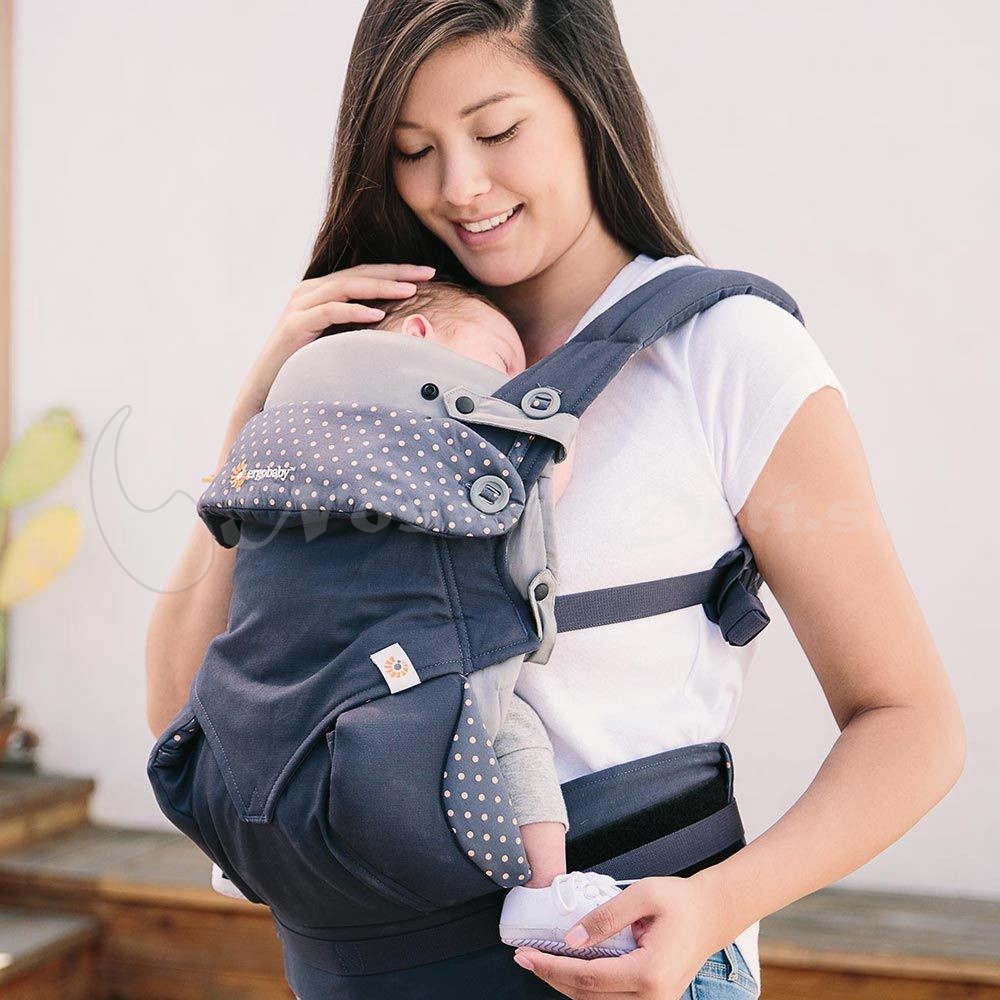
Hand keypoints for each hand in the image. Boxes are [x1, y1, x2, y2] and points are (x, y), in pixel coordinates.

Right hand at [233, 262, 435, 416]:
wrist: (269, 385)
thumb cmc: (307, 363)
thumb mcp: (338, 338)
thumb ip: (359, 325)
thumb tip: (398, 324)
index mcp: (322, 291)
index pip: (364, 273)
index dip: (396, 271)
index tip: (427, 272)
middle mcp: (310, 291)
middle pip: (359, 274)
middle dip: (396, 272)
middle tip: (427, 273)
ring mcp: (301, 306)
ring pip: (346, 287)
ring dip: (380, 287)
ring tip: (409, 291)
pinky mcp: (295, 325)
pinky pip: (329, 312)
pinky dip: (354, 311)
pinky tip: (377, 314)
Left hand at [512, 872, 726, 998]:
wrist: (714, 914)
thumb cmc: (682, 901)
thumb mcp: (642, 895)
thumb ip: (604, 918)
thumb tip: (571, 940)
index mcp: (649, 973)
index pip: (588, 978)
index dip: (552, 968)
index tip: (526, 956)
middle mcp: (652, 998)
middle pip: (588, 996)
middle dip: (552, 977)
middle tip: (524, 959)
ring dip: (567, 984)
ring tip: (541, 962)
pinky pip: (611, 999)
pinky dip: (586, 987)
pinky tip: (569, 968)